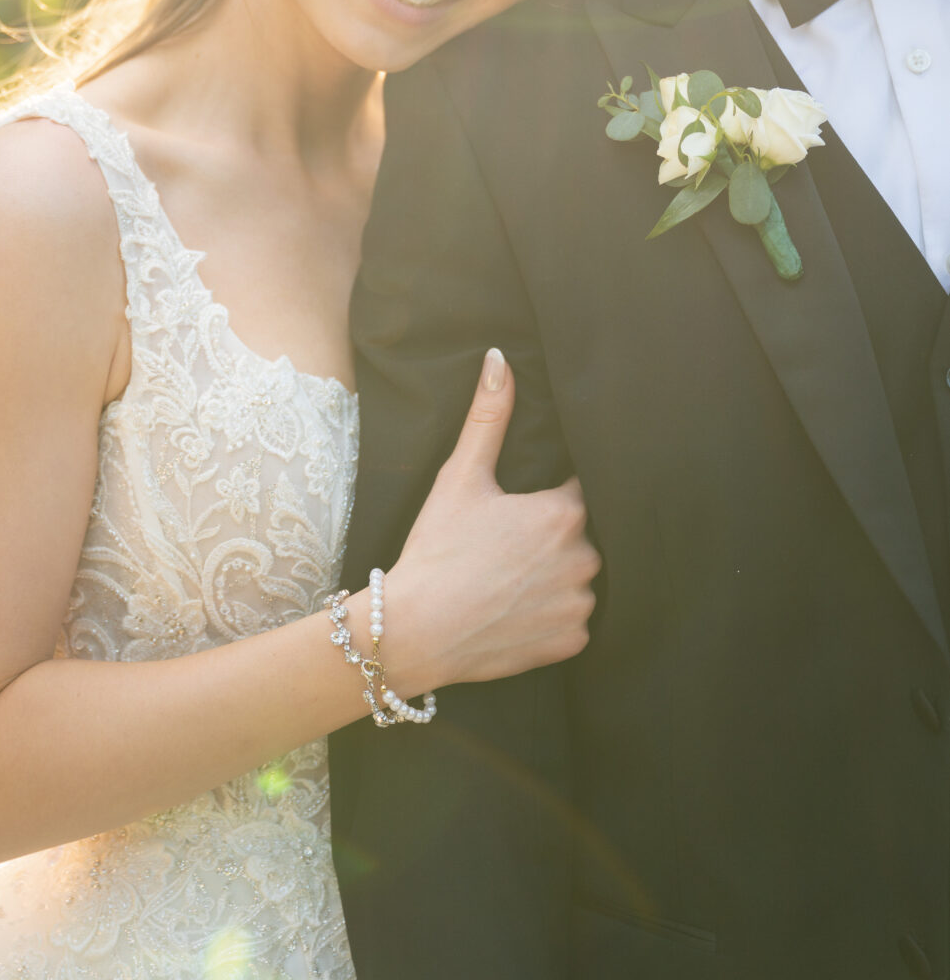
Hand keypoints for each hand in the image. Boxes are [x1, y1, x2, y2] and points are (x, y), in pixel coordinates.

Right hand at [384, 348, 599, 692]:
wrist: (414, 630)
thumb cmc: (438, 550)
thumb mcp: (461, 476)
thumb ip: (488, 415)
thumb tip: (499, 358)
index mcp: (565, 512)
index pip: (578, 489)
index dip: (550, 494)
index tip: (523, 505)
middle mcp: (586, 558)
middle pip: (581, 534)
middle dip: (551, 535)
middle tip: (507, 544)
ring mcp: (581, 604)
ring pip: (578, 577)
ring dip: (555, 575)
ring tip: (510, 576)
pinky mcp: (571, 641)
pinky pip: (572, 620)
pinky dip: (550, 614)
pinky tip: (515, 609)